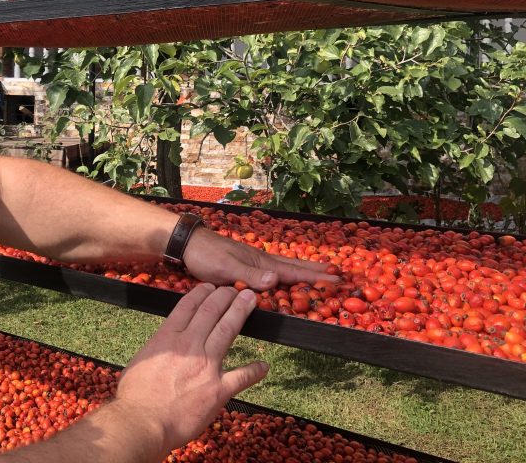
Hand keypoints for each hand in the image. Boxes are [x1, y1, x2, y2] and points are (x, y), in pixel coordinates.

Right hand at [113, 284, 267, 456]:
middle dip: (226, 296)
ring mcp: (206, 366)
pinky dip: (254, 370)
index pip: (188, 307)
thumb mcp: (141, 360)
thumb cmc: (135, 396)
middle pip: (211, 312)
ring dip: (240, 312)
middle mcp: (189, 346)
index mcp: (167, 338)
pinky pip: (242, 376)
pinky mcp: (218, 389)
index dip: (202, 293)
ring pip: (227, 330)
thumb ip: (157, 350)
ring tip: (250, 301)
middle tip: (236, 289)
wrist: (143, 422)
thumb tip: (162, 347)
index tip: (210, 287)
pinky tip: (263, 366)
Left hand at [183, 226, 339, 290]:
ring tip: (320, 274)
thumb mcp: (226, 267)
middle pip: (293, 267)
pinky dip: (285, 275)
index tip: (336, 279)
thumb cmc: (206, 255)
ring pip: (284, 269)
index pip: (293, 271)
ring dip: (303, 272)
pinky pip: (272, 273)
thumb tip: (276, 281)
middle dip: (315, 271)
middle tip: (338, 275)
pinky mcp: (244, 267)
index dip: (314, 277)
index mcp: (260, 262)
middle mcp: (260, 262)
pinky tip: (285, 278)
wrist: (187, 244)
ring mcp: (253, 263)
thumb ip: (249, 275)